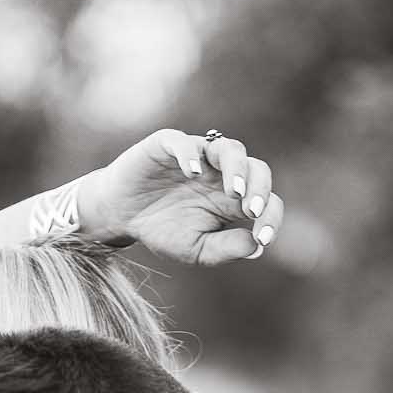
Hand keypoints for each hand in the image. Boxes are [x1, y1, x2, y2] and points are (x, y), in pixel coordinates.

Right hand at [83, 129, 282, 264]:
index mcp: (233, 199)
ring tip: (234, 192)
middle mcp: (222, 174)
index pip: (265, 200)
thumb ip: (224, 249)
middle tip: (252, 211)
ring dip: (237, 169)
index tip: (264, 238)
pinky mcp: (168, 145)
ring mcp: (198, 156)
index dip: (271, 217)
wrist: (122, 215)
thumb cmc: (162, 230)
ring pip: (231, 149)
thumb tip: (256, 246)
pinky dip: (190, 154)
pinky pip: (185, 142)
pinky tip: (190, 172)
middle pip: (256, 168)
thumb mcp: (195, 250)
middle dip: (259, 188)